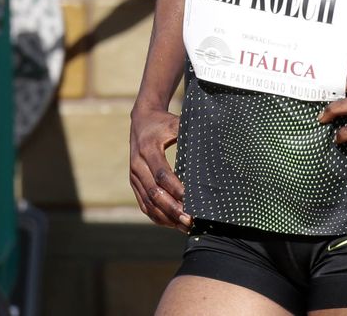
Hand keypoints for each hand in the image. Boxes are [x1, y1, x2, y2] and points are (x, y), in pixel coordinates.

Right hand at [129, 102, 191, 230]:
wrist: (141, 120)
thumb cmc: (163, 123)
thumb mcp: (175, 123)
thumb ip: (189, 135)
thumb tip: (212, 148)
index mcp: (148, 149)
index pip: (162, 174)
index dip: (176, 188)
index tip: (192, 200)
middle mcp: (137, 165)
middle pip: (154, 193)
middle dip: (173, 209)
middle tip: (190, 220)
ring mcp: (133, 176)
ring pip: (148, 203)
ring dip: (166, 217)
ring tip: (185, 226)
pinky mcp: (134, 184)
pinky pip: (144, 205)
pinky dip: (158, 217)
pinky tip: (173, 223)